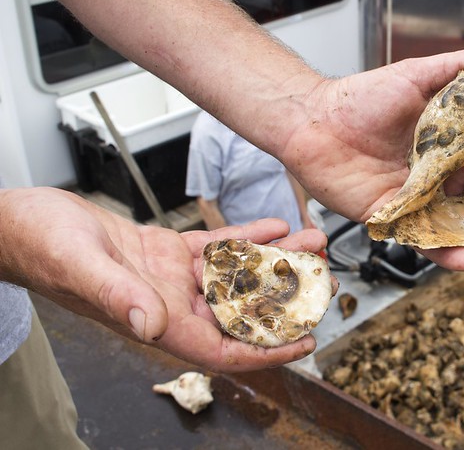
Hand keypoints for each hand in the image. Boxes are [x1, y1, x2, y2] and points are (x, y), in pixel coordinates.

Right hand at [0, 187, 332, 372]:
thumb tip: (152, 325)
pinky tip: (273, 224)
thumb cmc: (38, 246)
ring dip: (274, 259)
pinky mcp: (166, 253)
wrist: (21, 222)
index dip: (267, 350)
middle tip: (324, 279)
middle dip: (285, 297)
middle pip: (240, 310)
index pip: (222, 348)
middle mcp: (169, 304)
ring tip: (310, 241)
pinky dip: (245, 237)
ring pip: (235, 274)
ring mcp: (170, 279)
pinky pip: (216, 248)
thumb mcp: (80, 266)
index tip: (306, 342)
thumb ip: (118, 295)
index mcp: (154, 320)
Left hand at [278, 50, 463, 269]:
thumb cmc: (364, 96)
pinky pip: (424, 245)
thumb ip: (462, 69)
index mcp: (454, 150)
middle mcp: (441, 179)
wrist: (314, 119)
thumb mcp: (419, 73)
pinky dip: (447, 255)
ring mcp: (419, 203)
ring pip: (463, 232)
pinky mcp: (394, 222)